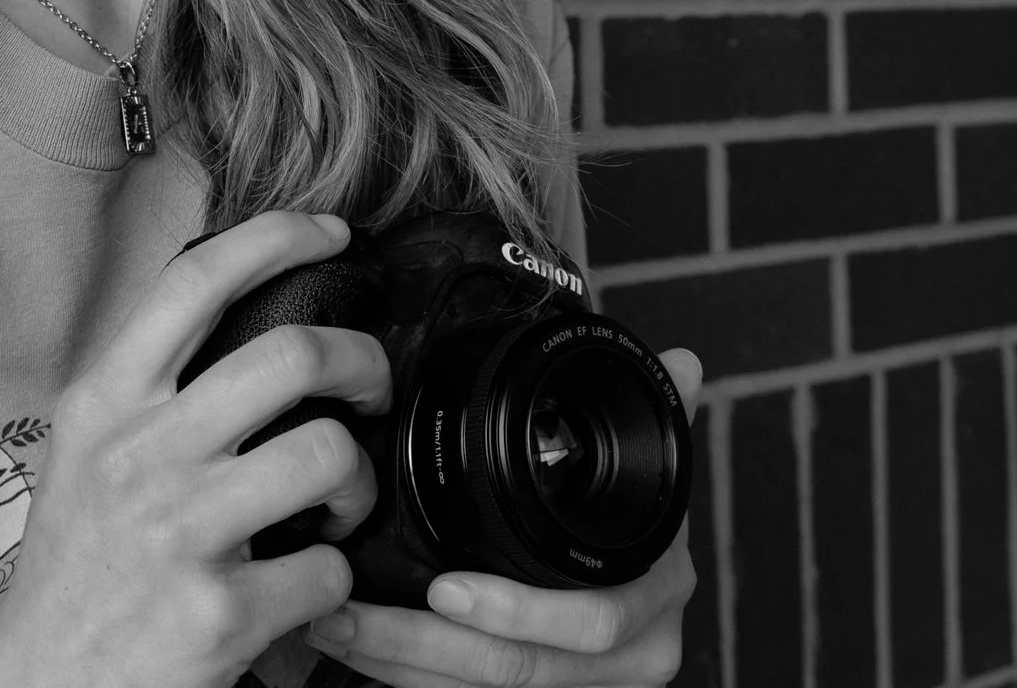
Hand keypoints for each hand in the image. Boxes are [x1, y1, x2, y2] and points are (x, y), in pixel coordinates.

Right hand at [0, 212, 393, 687]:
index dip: (279, 236)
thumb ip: (151, 388)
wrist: (42, 686)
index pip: (195, 281)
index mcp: (105, 403)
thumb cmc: (76, 565)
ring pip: (327, 453)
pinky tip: (304, 587)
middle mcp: (139, 455)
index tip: (334, 232)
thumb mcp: (86, 452)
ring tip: (339, 501)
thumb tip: (246, 316)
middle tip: (369, 385)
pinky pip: (329, 568)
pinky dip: (334, 578)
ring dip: (358, 478)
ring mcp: (180, 533)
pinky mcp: (219, 612)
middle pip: (292, 354)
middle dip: (361, 361)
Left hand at [301, 349, 705, 687]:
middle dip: (423, 646)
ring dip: (397, 665)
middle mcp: (629, 655)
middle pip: (519, 671)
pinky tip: (355, 650)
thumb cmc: (631, 526)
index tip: (444, 587)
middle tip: (352, 612)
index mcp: (652, 595)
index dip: (516, 610)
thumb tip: (685, 360)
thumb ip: (661, 418)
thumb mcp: (648, 477)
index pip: (589, 621)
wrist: (641, 596)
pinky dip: (407, 679)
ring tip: (331, 623)